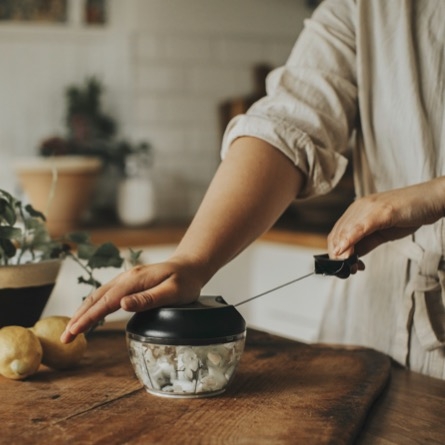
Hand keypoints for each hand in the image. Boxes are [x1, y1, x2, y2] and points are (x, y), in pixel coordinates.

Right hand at [60, 259, 204, 342]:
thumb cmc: (185, 281)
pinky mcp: (129, 283)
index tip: (73, 331)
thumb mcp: (173, 292)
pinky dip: (93, 305)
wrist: (190, 266)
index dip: (88, 317)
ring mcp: (126, 279)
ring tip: (71, 329)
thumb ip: (148, 299)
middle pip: (96, 298)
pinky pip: (105, 294)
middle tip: (64, 338)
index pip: (106, 301)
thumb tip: (122, 305)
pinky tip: (89, 314)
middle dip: (79, 317)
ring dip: (83, 311)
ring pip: (98, 295)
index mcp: (135, 280)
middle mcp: (126, 278)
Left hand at [327, 177, 444, 258]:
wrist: (430, 200)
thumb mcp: (382, 233)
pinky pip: (360, 227)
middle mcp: (358, 208)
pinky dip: (350, 241)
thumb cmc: (407, 215)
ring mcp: (368, 208)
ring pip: (345, 232)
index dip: (336, 252)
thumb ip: (366, 242)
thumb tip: (351, 256)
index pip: (337, 233)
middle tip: (347, 270)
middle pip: (338, 234)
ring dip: (344, 253)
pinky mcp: (380, 211)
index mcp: (357, 211)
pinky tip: (346, 252)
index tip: (342, 266)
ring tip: (350, 267)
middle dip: (339, 256)